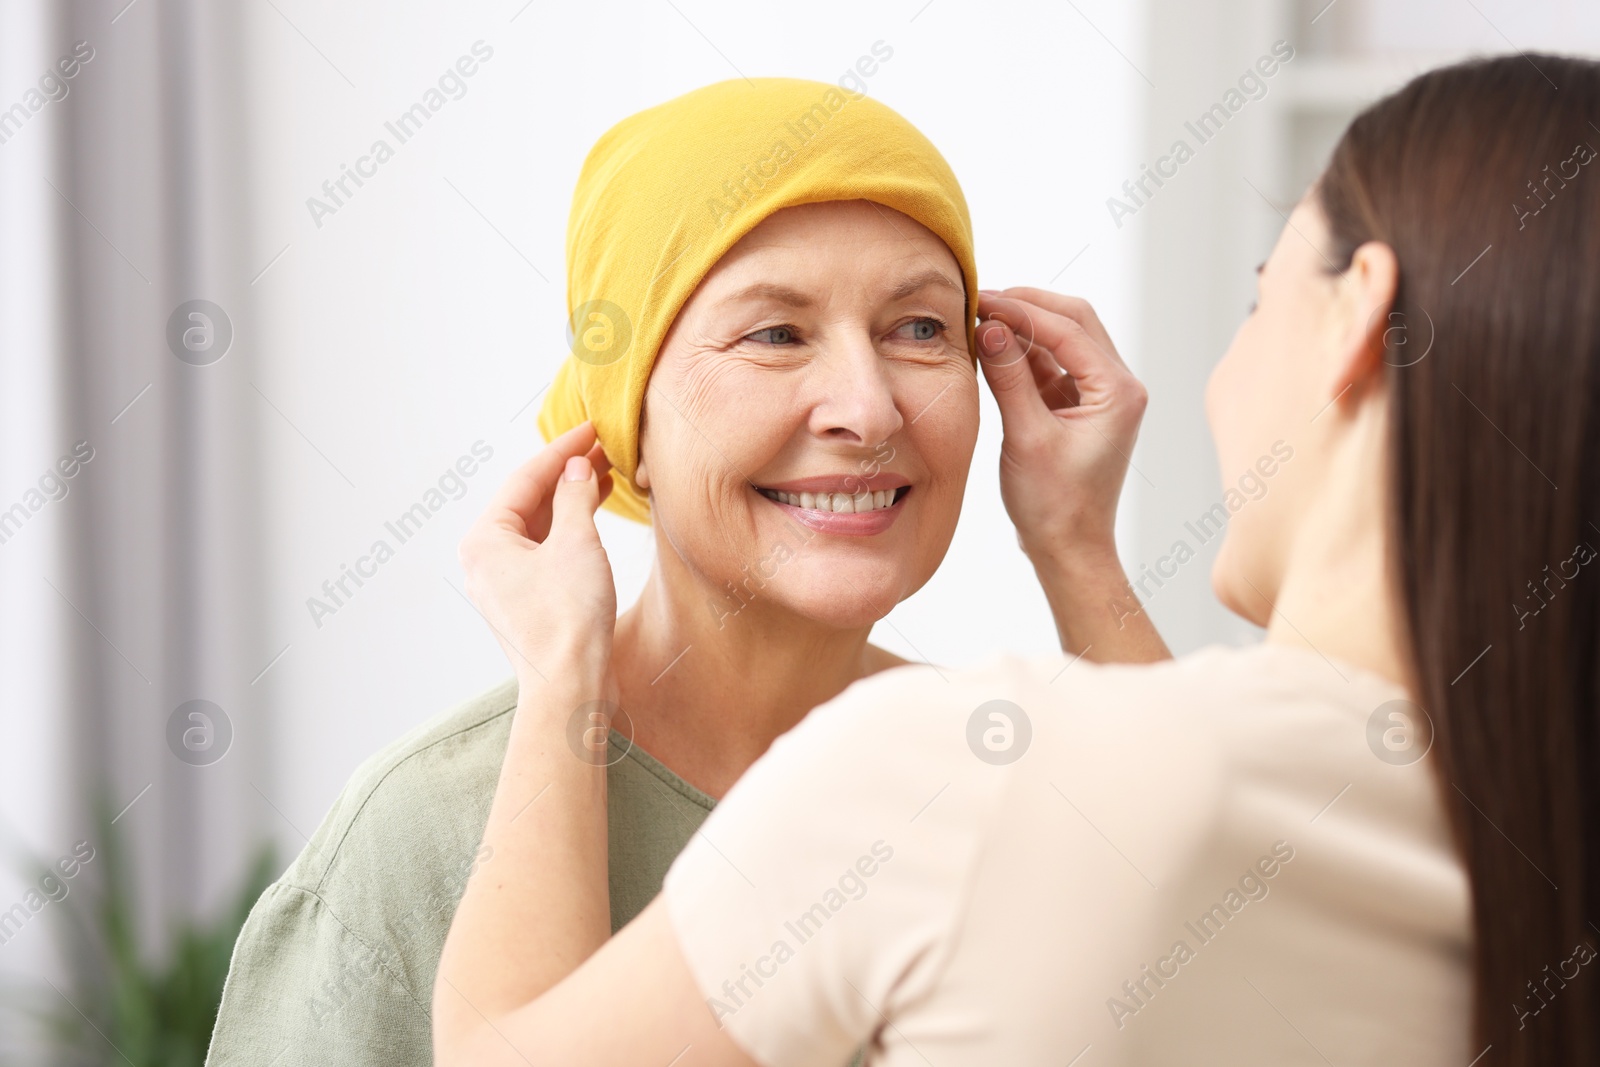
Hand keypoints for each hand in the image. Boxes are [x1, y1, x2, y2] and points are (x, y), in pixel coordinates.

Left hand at [457, 421, 618, 690]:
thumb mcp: (578, 544)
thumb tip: (578, 469)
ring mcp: (503, 584)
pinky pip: (544, 552)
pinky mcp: (525, 603)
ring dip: (569, 502)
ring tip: (603, 475)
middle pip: (526, 502)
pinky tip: (593, 517)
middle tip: (601, 448)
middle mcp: (485, 560)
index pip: (524, 479)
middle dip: (565, 474)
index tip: (591, 428)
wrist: (570, 688)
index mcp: (484, 540)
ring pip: (537, 528)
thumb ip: (575, 498)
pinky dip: (568, 532)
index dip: (562, 450)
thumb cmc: (568, 621)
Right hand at [975, 288, 1168, 661]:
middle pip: (1073, 321)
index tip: (979, 298)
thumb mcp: (1026, 436)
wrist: (1069, 549)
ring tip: (979, 322)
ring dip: (1023, 329)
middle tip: (979, 300)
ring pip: (1062, 340)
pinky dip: (1022, 355)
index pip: (1067, 328)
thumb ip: (1009, 377)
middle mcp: (1118, 386)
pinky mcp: (1080, 406)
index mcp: (1118, 391)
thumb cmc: (1054, 505)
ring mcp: (1100, 395)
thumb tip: (989, 326)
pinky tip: (991, 350)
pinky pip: (1051, 366)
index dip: (1021, 308)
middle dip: (1026, 306)